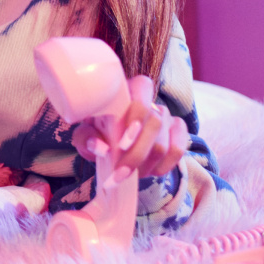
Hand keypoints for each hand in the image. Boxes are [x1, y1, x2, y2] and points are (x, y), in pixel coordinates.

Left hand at [71, 74, 188, 181]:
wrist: (112, 147)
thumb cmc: (98, 133)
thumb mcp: (86, 134)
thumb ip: (87, 137)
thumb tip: (101, 147)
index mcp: (128, 91)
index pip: (143, 88)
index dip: (136, 115)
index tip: (122, 143)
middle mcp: (151, 102)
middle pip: (154, 123)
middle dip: (136, 154)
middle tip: (119, 173)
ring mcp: (167, 118)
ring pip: (163, 144)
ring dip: (144, 165)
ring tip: (128, 175)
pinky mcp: (178, 134)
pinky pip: (178, 151)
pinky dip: (162, 167)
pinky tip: (147, 172)